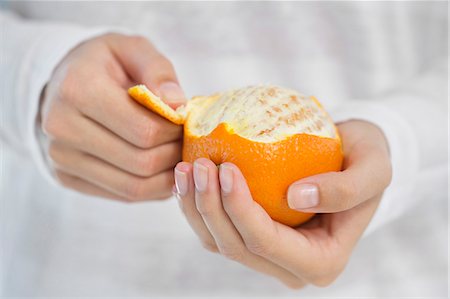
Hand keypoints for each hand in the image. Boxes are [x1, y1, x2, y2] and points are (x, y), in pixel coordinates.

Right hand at [41, 33, 184, 200]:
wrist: (62, 83)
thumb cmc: (105, 64)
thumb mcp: (133, 49)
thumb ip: (159, 71)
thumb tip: (178, 107)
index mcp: (77, 90)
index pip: (144, 131)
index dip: (174, 131)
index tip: (183, 121)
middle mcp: (61, 129)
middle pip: (141, 162)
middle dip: (173, 155)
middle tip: (184, 141)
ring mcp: (61, 158)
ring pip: (134, 187)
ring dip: (166, 176)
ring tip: (176, 155)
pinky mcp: (67, 178)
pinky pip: (123, 195)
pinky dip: (151, 187)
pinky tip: (160, 168)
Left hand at [174, 120, 391, 287]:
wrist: (350, 159)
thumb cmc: (365, 161)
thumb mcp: (374, 169)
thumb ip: (347, 190)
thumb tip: (297, 198)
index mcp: (322, 261)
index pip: (268, 243)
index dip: (241, 209)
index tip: (226, 167)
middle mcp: (290, 267)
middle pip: (236, 247)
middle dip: (211, 208)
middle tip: (200, 164)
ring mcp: (267, 256)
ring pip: (218, 242)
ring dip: (196, 208)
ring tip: (187, 169)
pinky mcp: (250, 238)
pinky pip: (215, 229)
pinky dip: (197, 205)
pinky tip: (188, 177)